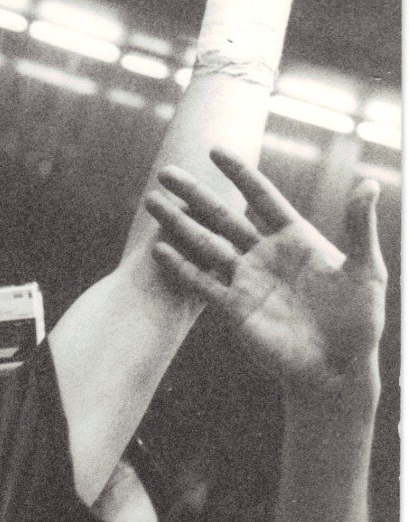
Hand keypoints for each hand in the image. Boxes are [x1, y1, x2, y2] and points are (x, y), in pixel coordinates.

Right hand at [145, 148, 386, 414]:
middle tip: (166, 172)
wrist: (337, 370)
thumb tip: (371, 184)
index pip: (262, 197)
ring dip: (178, 223)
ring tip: (150, 203)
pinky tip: (158, 249)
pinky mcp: (235, 308)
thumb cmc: (359, 322)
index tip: (215, 151)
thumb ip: (360, 227)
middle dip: (194, 193)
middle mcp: (265, 255)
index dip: (239, 174)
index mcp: (295, 239)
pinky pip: (201, 283)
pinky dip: (180, 266)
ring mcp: (247, 281)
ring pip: (205, 243)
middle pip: (223, 215)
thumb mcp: (366, 270)